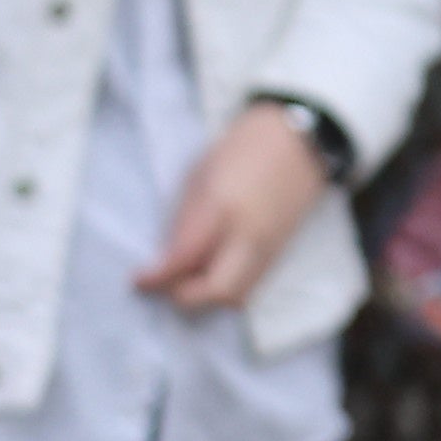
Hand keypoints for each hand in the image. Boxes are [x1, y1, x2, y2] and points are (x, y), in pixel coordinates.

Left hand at [139, 99, 332, 312]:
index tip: (138, 280)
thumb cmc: (243, 148)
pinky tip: (210, 272)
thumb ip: (185, 219)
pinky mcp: (280, 253)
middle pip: (217, 292)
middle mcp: (250, 237)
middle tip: (164, 284)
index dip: (156, 277)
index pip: (185, 259)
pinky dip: (226, 288)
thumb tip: (166, 257)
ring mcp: (270, 248)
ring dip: (206, 296)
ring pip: (236, 297)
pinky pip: (249, 285)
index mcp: (223, 208)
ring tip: (185, 278)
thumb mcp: (200, 175)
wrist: (301, 142)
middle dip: (185, 296)